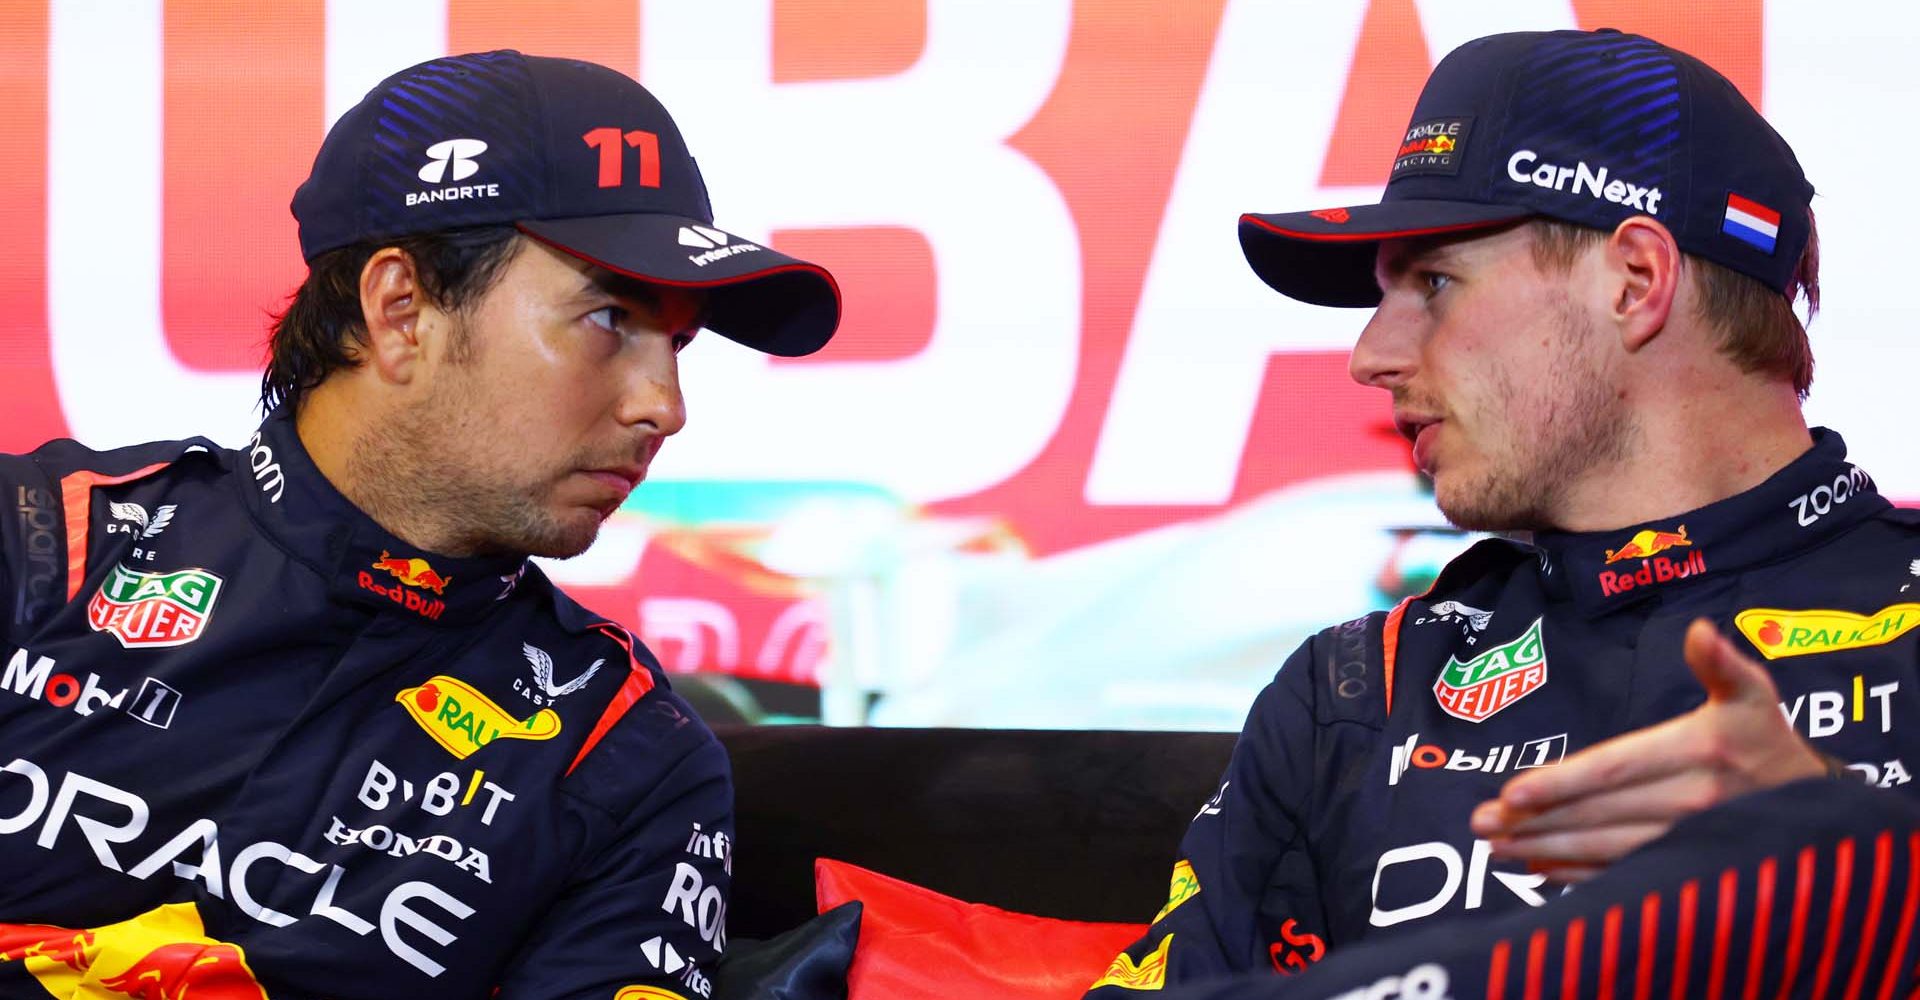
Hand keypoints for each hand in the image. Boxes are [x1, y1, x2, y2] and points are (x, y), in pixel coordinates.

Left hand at [1468, 618, 1828, 881]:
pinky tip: (1539, 870)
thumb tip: (1700, 630)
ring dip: (1547, 850)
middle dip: (1537, 821)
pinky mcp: (1684, 867)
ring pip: (1606, 850)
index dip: (1564, 783)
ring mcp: (1688, 841)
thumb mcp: (1754, 694)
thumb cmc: (1766, 737)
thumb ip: (1722, 664)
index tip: (1513, 793)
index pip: (1616, 769)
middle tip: (1481, 824)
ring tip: (1495, 849)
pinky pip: (1624, 873)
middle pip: (1599, 813)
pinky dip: (1580, 876)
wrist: (1819, 805)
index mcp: (1698, 751)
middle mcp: (1691, 802)